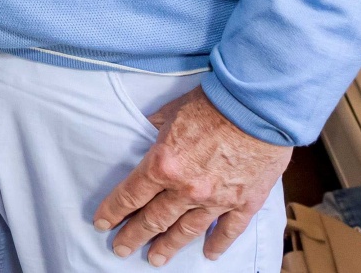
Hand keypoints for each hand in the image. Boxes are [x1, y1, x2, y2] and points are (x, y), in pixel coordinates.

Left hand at [94, 88, 290, 265]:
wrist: (258, 108)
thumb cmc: (212, 104)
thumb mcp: (170, 112)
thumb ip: (153, 128)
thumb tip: (141, 132)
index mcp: (163, 165)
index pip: (130, 195)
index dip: (113, 212)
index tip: (102, 224)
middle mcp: (187, 189)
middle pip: (154, 220)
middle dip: (134, 236)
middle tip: (121, 249)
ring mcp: (217, 200)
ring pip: (186, 231)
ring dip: (169, 247)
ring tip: (155, 260)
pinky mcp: (244, 202)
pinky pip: (228, 230)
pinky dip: (218, 244)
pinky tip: (208, 254)